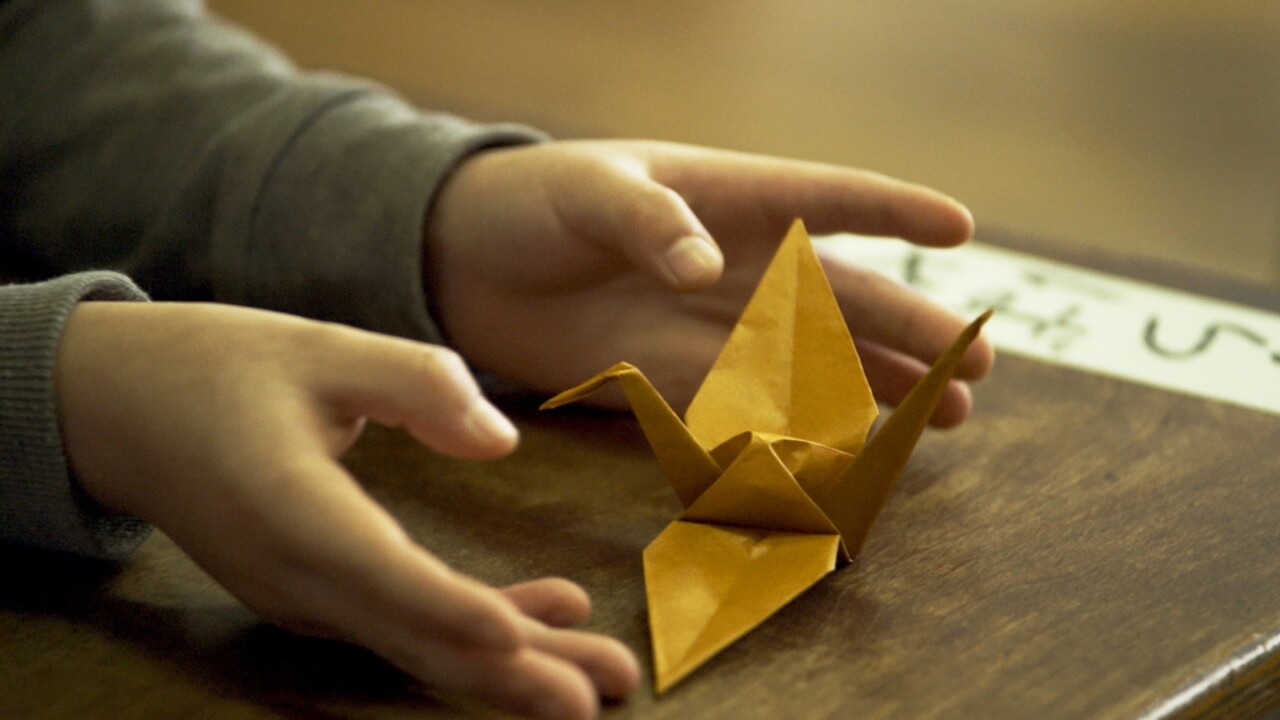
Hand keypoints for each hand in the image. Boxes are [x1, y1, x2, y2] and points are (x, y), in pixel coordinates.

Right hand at [56, 302, 637, 719]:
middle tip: (609, 688)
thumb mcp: (319, 346)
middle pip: (419, 641)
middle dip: (519, 674)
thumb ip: (416, 383)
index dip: (458, 613)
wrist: (120, 410)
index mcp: (292, 511)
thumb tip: (500, 439)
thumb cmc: (217, 367)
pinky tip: (544, 614)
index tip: (527, 644)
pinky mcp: (316, 593)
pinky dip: (473, 631)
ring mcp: (303, 596)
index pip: (385, 578)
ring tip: (602, 675)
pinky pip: (403, 625)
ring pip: (419, 645)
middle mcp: (297, 576)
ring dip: (511, 664)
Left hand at [426, 140, 993, 427]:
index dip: (895, 211)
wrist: (466, 268)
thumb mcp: (588, 192)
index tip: (960, 228)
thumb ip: (649, 220)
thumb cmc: (531, 202)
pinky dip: (801, 436)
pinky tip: (845, 457)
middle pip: (845, 298)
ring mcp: (714, 328)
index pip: (829, 199)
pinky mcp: (680, 381)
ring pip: (818, 362)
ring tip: (945, 417)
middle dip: (911, 329)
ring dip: (881, 387)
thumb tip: (704, 265)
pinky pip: (756, 411)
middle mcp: (739, 265)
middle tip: (978, 367)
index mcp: (730, 197)